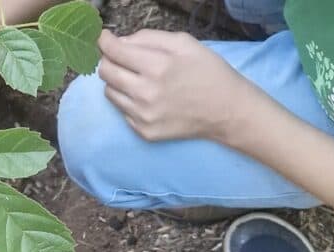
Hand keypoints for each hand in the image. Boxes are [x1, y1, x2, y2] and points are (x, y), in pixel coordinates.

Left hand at [97, 29, 262, 142]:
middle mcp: (146, 93)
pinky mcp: (144, 131)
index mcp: (157, 67)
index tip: (105, 38)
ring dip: (117, 81)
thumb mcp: (184, 43)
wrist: (228, 111)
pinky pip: (121, 110)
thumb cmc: (208, 72)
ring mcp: (143, 115)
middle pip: (105, 72)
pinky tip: (148, 97)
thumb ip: (148, 38)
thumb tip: (118, 41)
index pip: (113, 51)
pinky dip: (128, 100)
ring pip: (109, 91)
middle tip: (121, 58)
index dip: (105, 41)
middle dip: (109, 60)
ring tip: (138, 78)